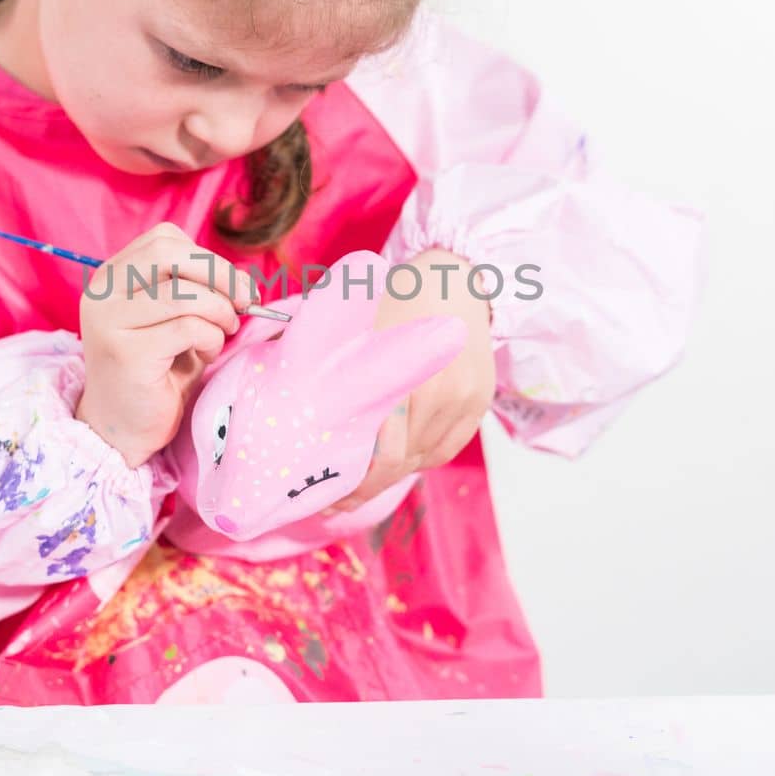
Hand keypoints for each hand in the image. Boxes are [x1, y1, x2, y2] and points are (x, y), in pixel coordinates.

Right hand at [75, 223, 259, 466]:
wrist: (122, 429)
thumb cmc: (156, 372)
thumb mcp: (175, 321)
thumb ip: (196, 292)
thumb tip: (245, 284)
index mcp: (112, 277)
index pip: (164, 239)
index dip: (207, 258)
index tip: (235, 287)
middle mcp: (102, 292)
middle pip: (168, 252)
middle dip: (219, 274)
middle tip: (245, 301)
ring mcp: (109, 321)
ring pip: (183, 293)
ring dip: (219, 312)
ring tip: (223, 333)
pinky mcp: (125, 353)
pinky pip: (187, 328)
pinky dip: (210, 339)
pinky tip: (205, 356)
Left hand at [328, 248, 494, 512]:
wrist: (455, 276)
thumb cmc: (393, 297)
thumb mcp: (354, 327)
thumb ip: (334, 374)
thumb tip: (294, 424)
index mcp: (405, 378)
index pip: (386, 457)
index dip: (356, 486)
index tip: (327, 498)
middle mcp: (441, 394)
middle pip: (404, 464)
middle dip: (368, 488)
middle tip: (336, 499)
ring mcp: (466, 400)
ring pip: (426, 460)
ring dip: (395, 473)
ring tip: (365, 478)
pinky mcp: (480, 402)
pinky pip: (447, 448)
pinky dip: (423, 458)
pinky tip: (401, 457)